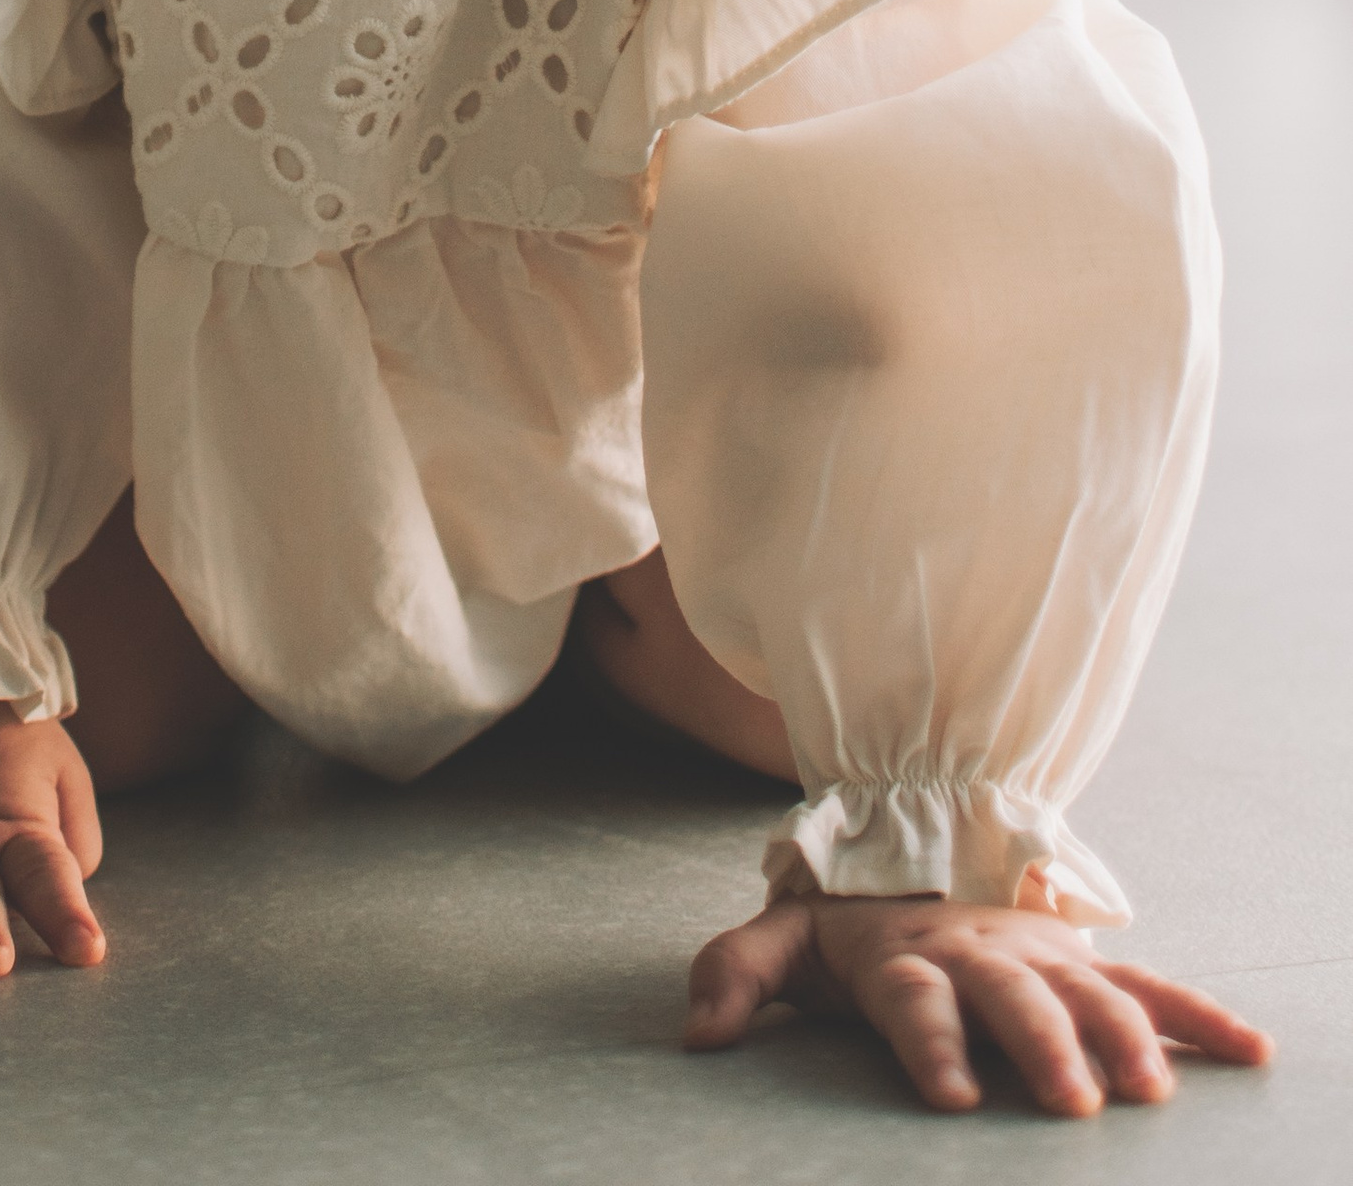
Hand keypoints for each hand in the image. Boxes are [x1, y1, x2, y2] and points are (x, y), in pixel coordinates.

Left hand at [687, 893, 1274, 1113]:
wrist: (908, 841)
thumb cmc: (847, 920)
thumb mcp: (781, 938)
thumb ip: (735, 975)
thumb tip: (697, 1037)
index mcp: (903, 957)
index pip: (913, 1002)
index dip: (929, 1045)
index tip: (949, 1098)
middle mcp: (979, 954)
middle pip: (1013, 998)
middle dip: (1041, 1048)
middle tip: (1072, 1105)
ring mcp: (1038, 954)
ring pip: (1089, 990)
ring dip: (1124, 1036)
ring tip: (1149, 1090)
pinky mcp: (1082, 958)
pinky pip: (1148, 982)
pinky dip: (1200, 1015)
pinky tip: (1250, 1051)